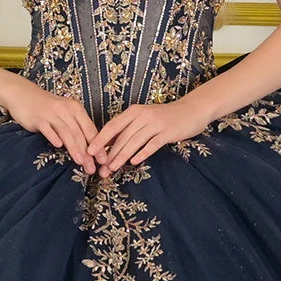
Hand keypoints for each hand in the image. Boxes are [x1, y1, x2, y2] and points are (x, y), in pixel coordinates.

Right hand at [3, 79, 99, 174]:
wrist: (23, 94)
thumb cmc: (47, 107)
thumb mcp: (65, 113)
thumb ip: (76, 128)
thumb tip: (89, 149)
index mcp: (76, 109)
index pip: (90, 129)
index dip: (98, 146)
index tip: (103, 161)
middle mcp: (66, 110)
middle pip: (79, 133)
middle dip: (87, 153)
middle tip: (92, 168)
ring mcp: (52, 113)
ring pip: (66, 132)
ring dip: (74, 148)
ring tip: (80, 162)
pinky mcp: (38, 118)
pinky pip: (48, 129)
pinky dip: (53, 137)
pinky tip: (58, 146)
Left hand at [88, 94, 212, 175]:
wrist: (191, 111)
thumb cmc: (164, 117)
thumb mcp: (143, 119)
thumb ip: (128, 129)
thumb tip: (108, 145)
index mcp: (133, 111)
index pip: (112, 126)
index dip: (100, 139)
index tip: (89, 152)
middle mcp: (142, 115)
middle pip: (122, 137)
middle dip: (109, 154)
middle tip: (100, 169)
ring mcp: (155, 123)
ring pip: (134, 142)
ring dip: (122, 156)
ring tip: (112, 168)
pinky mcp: (167, 132)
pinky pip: (152, 144)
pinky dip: (142, 153)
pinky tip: (134, 162)